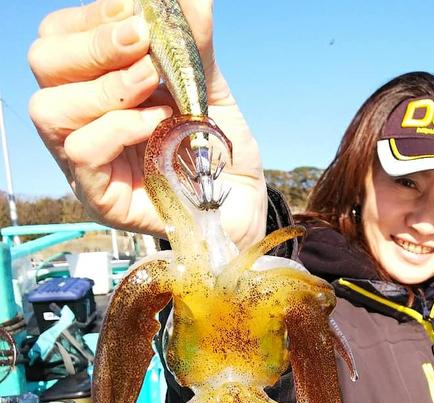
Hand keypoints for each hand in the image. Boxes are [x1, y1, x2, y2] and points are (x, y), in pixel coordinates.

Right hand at [28, 0, 266, 247]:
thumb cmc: (221, 152)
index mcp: (98, 88)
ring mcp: (87, 162)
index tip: (136, 12)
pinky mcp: (101, 197)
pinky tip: (156, 124)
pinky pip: (83, 151)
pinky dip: (120, 127)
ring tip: (150, 83)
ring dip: (104, 86)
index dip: (90, 18)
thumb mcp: (207, 89)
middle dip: (93, 44)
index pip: (60, 39)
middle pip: (44, 65)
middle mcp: (83, 122)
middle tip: (142, 41)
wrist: (244, 207)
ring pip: (50, 109)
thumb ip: (192, 45)